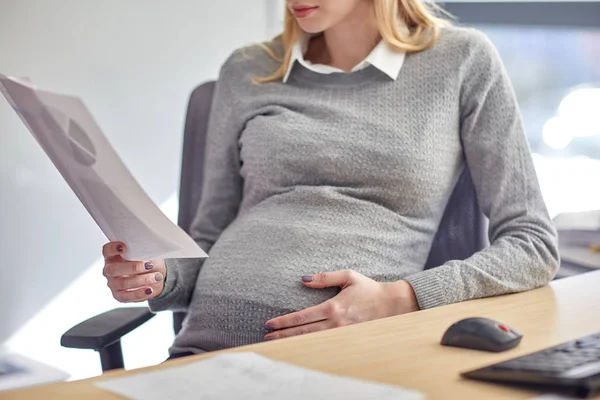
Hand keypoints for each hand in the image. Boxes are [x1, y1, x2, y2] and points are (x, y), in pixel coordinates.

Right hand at [102, 241, 165, 302]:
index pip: (107, 250)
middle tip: (149, 265)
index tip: (124, 247)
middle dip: (132, 267)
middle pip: (112, 269)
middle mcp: (110, 270)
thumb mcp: (146, 253)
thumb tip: (146, 250)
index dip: (113, 248)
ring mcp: (113, 284)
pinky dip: (139, 293)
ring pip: (123, 283)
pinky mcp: (119, 296)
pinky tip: (149, 289)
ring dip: (142, 280)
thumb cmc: (147, 261)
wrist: (155, 275)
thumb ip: (142, 251)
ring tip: (156, 276)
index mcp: (113, 256)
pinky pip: (127, 296)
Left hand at [264, 270, 418, 340]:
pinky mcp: (347, 339)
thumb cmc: (369, 289)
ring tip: (277, 344)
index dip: (283, 321)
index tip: (269, 324)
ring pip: (312, 341)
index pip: (302, 316)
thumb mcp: (348, 277)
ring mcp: (341, 333)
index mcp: (333, 307)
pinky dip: (310, 347)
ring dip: (293, 342)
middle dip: (283, 335)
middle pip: (303, 332)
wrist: (393, 305)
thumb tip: (304, 279)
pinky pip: (324, 345)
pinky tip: (299, 348)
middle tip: (266, 337)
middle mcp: (335, 323)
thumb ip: (325, 277)